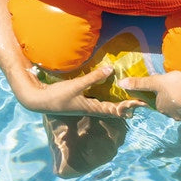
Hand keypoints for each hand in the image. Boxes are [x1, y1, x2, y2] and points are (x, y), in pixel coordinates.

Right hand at [16, 63, 144, 117]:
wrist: (39, 101)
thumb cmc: (58, 96)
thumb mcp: (77, 86)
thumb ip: (93, 78)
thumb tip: (111, 70)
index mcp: (93, 108)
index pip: (116, 110)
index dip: (129, 107)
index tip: (141, 103)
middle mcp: (92, 108)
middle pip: (114, 109)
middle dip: (127, 106)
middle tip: (141, 101)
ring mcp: (87, 104)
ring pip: (107, 105)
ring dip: (118, 102)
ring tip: (130, 97)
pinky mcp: (81, 99)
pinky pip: (99, 99)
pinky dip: (107, 96)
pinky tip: (109, 90)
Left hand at [118, 69, 180, 120]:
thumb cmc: (175, 85)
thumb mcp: (155, 81)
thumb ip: (139, 83)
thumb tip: (120, 83)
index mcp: (161, 108)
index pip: (159, 102)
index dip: (162, 94)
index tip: (168, 86)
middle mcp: (173, 115)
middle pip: (171, 106)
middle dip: (174, 99)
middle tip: (179, 86)